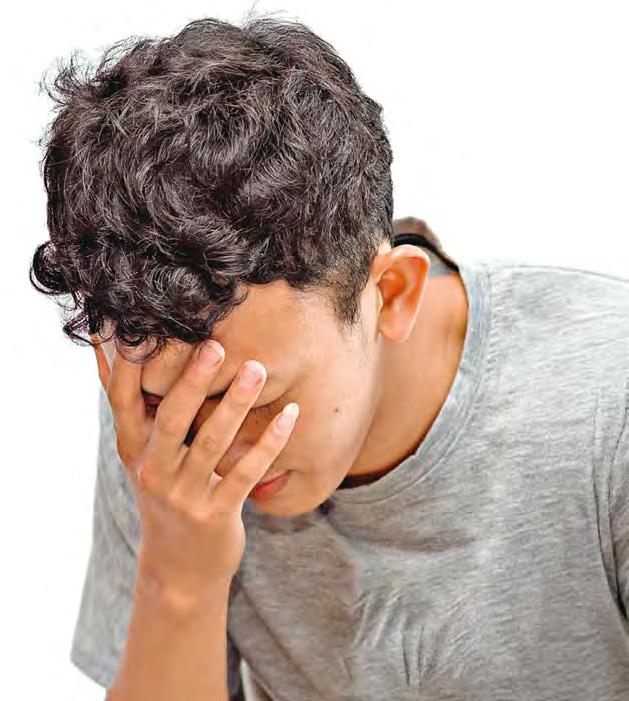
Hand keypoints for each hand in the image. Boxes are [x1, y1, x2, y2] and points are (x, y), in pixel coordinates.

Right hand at [91, 336, 298, 598]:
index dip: (132, 364)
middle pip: (171, 417)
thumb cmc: (166, 495)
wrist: (179, 568)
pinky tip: (290, 415)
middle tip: (217, 344)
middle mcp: (152, 470)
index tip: (150, 326)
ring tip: (257, 369)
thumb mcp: (142, 457)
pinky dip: (269, 442)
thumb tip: (110, 351)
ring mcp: (183, 495)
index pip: (123, 399)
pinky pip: (246, 473)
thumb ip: (138, 410)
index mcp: (133, 449)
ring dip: (236, 404)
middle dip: (194, 379)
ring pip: (211, 443)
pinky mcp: (215, 514)